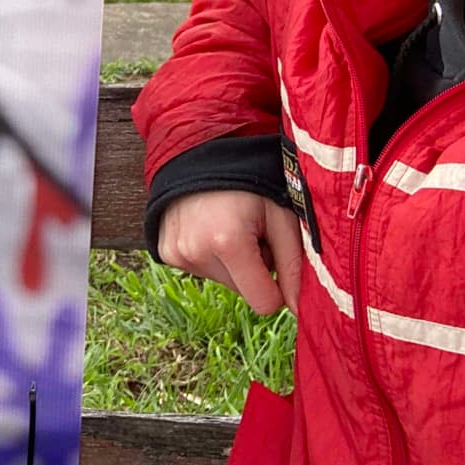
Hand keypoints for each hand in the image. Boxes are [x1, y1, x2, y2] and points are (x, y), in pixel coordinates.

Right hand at [157, 190, 302, 314]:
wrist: (201, 154)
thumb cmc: (250, 183)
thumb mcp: (282, 217)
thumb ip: (294, 266)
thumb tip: (299, 310)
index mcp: (228, 243)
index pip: (264, 303)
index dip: (277, 286)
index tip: (275, 257)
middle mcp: (196, 252)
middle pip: (243, 291)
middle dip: (253, 268)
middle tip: (250, 232)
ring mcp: (176, 254)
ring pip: (223, 281)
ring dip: (232, 262)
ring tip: (229, 226)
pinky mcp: (165, 253)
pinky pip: (202, 270)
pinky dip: (211, 256)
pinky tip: (210, 228)